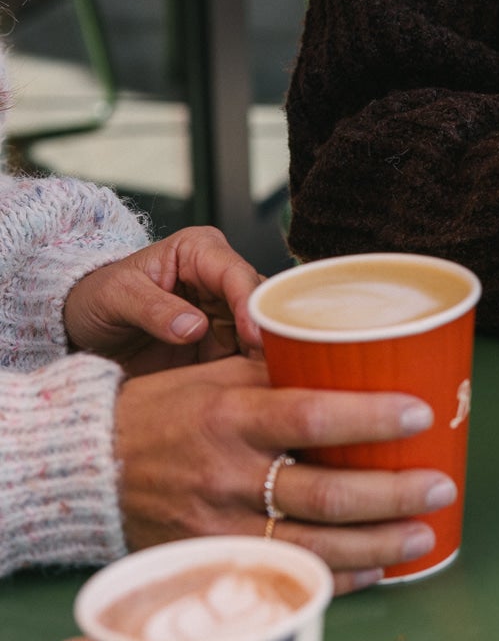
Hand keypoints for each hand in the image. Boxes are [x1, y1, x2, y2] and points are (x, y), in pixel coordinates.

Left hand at [63, 227, 263, 373]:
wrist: (84, 330)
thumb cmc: (98, 297)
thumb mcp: (117, 296)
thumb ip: (154, 308)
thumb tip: (194, 327)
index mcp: (199, 251)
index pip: (236, 274)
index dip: (250, 304)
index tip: (254, 336)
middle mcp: (220, 280)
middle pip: (260, 303)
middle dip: (268, 333)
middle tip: (273, 364)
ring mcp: (223, 314)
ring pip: (262, 332)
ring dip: (266, 357)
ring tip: (270, 381)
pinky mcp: (220, 346)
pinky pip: (245, 359)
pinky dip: (253, 374)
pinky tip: (257, 390)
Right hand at [114, 357, 455, 593]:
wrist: (89, 468)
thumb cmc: (162, 412)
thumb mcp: (216, 376)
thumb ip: (280, 372)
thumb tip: (350, 357)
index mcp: (231, 415)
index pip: (314, 415)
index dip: (372, 418)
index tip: (420, 414)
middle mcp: (227, 474)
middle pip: (326, 492)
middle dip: (393, 494)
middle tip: (440, 487)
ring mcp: (218, 526)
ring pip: (314, 545)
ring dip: (377, 544)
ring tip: (423, 534)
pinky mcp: (211, 562)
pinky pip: (285, 574)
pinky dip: (336, 576)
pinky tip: (374, 567)